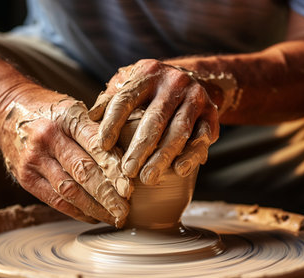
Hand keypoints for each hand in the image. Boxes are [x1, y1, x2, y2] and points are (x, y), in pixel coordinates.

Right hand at [0, 87, 131, 226]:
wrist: (6, 110)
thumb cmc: (51, 111)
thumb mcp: (74, 109)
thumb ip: (98, 131)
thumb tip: (131, 158)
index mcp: (67, 116)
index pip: (95, 145)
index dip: (113, 168)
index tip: (129, 187)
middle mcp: (49, 137)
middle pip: (83, 171)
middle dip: (107, 195)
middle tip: (125, 210)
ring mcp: (34, 159)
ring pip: (69, 190)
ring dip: (94, 208)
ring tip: (113, 217)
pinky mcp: (25, 177)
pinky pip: (55, 200)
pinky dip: (77, 211)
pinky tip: (93, 216)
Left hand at [89, 59, 218, 184]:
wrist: (197, 78)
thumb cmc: (152, 88)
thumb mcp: (131, 83)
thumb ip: (111, 98)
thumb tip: (90, 117)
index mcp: (148, 73)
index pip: (126, 99)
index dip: (113, 123)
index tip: (102, 146)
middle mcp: (174, 83)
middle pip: (155, 119)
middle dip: (140, 148)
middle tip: (127, 172)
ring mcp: (196, 98)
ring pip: (179, 130)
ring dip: (163, 156)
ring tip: (148, 178)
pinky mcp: (212, 114)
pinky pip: (203, 137)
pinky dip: (192, 155)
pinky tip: (179, 170)